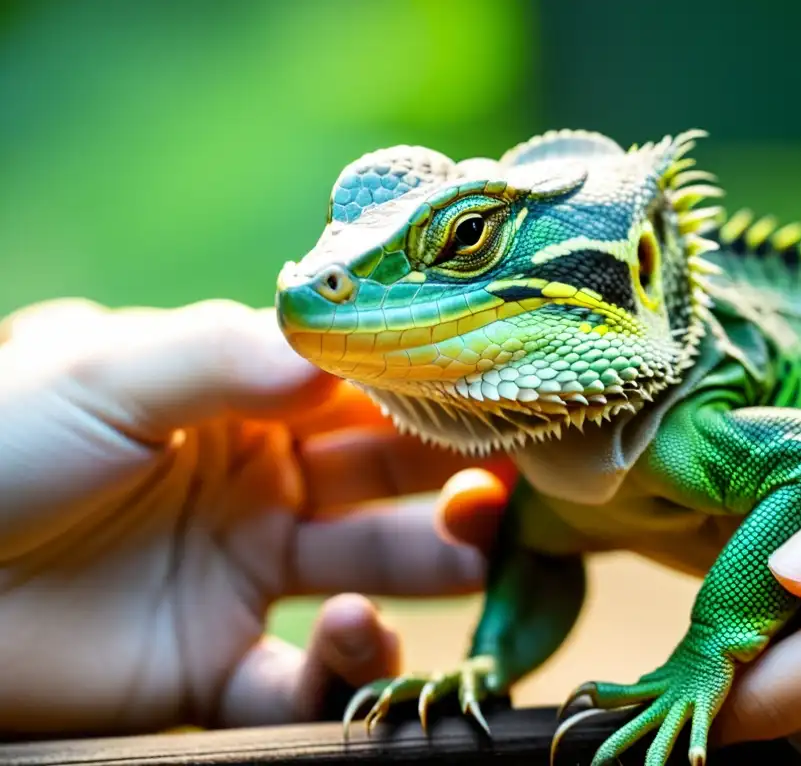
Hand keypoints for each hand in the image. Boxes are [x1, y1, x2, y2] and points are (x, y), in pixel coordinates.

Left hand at [0, 298, 513, 737]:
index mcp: (243, 404)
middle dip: (458, 471)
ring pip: (375, 569)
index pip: (362, 388)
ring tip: (475, 550)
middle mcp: (266, 485)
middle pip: (390, 478)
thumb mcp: (105, 371)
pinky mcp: (220, 671)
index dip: (430, 386)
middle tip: (519, 472)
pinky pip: (305, 679)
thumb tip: (338, 351)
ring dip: (436, 560)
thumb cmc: (0, 443)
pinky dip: (347, 662)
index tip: (502, 382)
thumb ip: (220, 354)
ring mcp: (250, 576)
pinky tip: (355, 626)